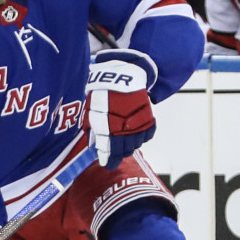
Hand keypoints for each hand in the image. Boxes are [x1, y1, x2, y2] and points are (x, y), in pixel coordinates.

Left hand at [84, 48, 157, 169]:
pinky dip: (142, 137)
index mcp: (109, 129)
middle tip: (114, 155)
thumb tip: (93, 143)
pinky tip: (135, 135)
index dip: (109, 160)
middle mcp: (125, 130)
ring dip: (129, 146)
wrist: (123, 75)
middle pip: (124, 150)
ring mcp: (138, 125)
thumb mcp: (91, 110)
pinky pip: (147, 135)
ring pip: (136, 144)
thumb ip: (91, 127)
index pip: (110, 151)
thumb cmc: (103, 92)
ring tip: (124, 144)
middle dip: (119, 154)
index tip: (107, 164)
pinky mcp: (148, 118)